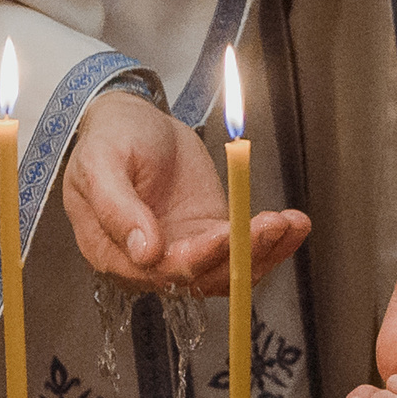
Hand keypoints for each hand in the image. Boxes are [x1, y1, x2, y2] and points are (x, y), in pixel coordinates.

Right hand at [62, 90, 309, 292]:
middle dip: (241, 253)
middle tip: (272, 224)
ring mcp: (185, 251)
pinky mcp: (212, 237)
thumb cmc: (109, 140)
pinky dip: (273, 243)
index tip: (225, 234)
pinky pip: (244, 252)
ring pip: (228, 270)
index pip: (160, 270)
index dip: (196, 256)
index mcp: (114, 253)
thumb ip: (117, 208)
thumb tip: (144, 252)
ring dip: (263, 250)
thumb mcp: (101, 163)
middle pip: (202, 275)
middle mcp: (151, 264)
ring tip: (289, 222)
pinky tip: (295, 225)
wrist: (134, 122)